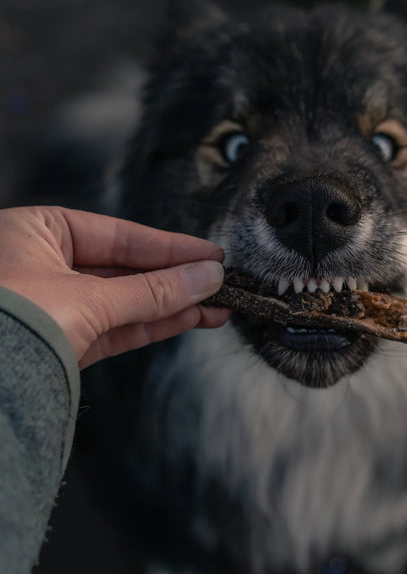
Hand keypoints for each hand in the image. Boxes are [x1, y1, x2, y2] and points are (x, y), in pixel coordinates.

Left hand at [0, 206, 229, 367]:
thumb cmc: (8, 322)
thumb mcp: (87, 299)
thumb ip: (152, 289)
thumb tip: (207, 276)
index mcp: (34, 231)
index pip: (117, 234)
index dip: (169, 247)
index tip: (210, 256)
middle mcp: (39, 263)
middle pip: (123, 268)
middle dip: (174, 279)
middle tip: (219, 283)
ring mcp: (49, 305)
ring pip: (121, 301)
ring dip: (170, 305)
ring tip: (215, 307)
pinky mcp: (58, 342)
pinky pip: (112, 328)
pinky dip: (150, 325)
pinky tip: (187, 320)